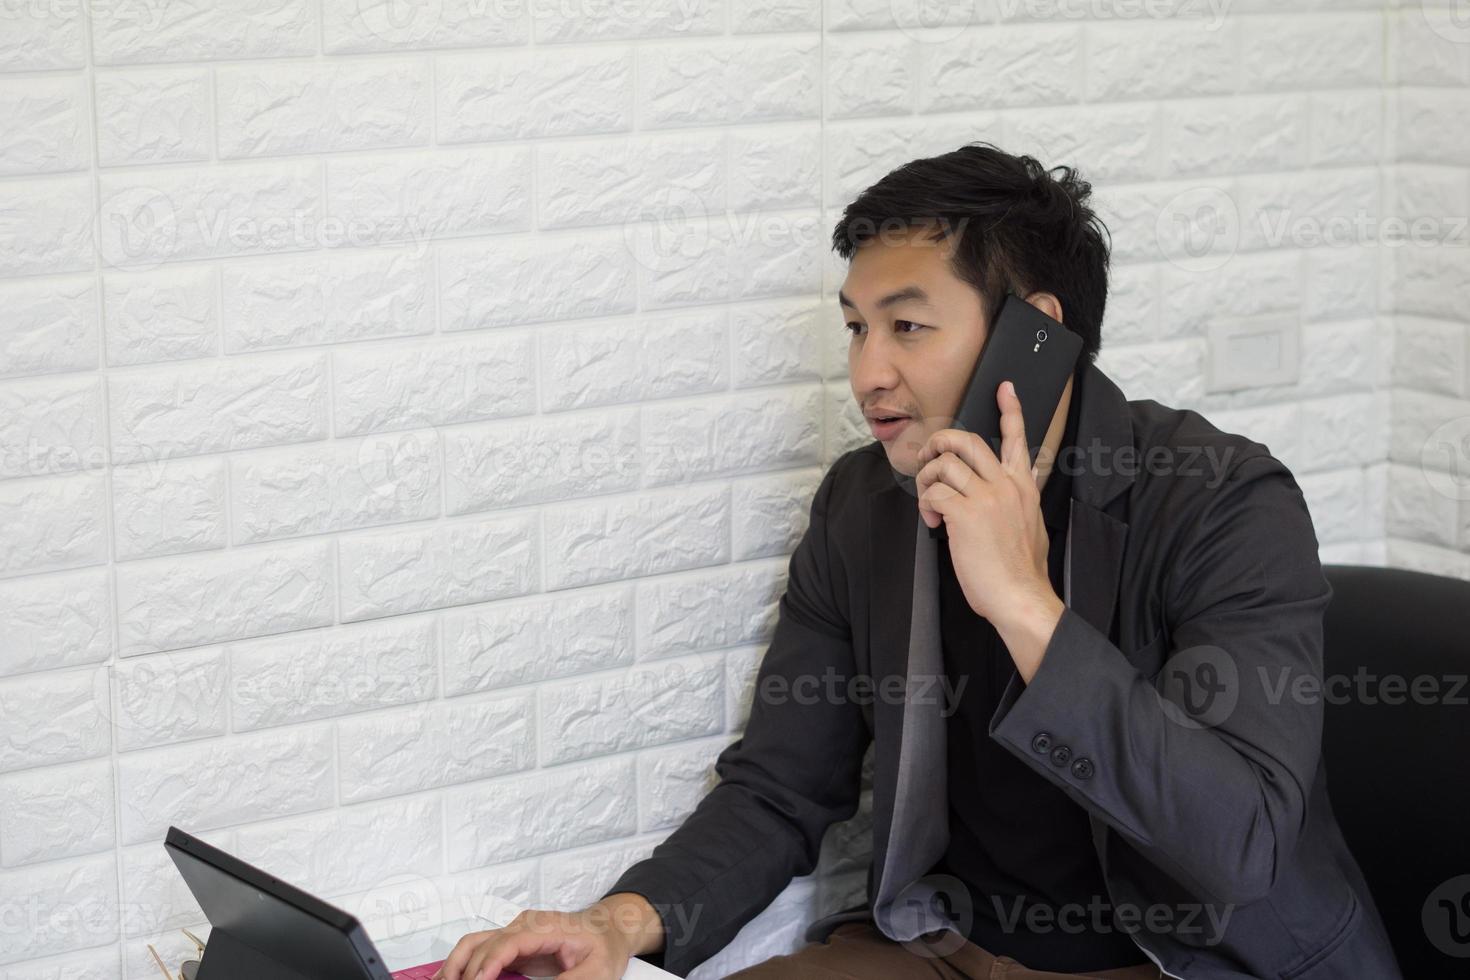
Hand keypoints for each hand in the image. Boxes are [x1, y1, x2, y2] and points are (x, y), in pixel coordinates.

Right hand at [435, 894, 661, 979]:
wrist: (609, 928)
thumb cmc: (604, 946)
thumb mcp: (596, 971)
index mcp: (543, 927)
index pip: (506, 944)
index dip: (487, 966)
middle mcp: (523, 925)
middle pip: (482, 945)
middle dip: (463, 972)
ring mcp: (515, 931)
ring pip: (474, 944)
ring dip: (454, 965)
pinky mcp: (513, 942)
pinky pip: (481, 950)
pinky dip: (462, 963)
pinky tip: (448, 978)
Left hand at [915, 379, 1053, 630]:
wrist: (1021, 597)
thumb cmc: (1021, 571)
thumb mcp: (1031, 526)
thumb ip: (1016, 503)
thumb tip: (999, 496)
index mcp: (1023, 486)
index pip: (1018, 438)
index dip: (1010, 409)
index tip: (1004, 387)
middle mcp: (1006, 485)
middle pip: (966, 440)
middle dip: (939, 443)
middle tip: (927, 459)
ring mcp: (986, 498)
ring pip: (944, 464)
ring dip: (926, 480)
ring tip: (929, 502)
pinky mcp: (964, 514)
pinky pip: (934, 492)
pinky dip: (926, 504)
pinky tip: (932, 522)